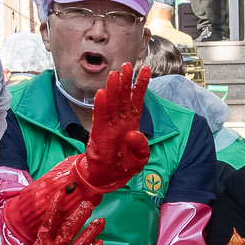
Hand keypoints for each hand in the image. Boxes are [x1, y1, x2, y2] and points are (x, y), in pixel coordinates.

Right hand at [2, 213, 105, 244]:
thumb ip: (42, 241)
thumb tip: (48, 230)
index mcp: (41, 243)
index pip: (49, 221)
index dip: (55, 207)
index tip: (61, 194)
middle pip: (69, 229)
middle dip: (80, 216)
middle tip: (89, 205)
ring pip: (80, 243)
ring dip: (91, 232)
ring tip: (100, 222)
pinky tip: (100, 243)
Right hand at [79, 65, 150, 192]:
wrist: (105, 179)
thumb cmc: (121, 168)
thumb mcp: (139, 160)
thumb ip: (141, 147)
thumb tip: (135, 133)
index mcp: (132, 125)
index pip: (137, 101)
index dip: (141, 85)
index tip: (146, 69)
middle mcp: (120, 123)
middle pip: (124, 98)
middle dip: (126, 81)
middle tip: (127, 65)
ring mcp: (109, 127)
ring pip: (112, 104)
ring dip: (113, 89)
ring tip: (115, 74)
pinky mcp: (99, 134)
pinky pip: (100, 118)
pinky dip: (100, 106)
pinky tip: (101, 94)